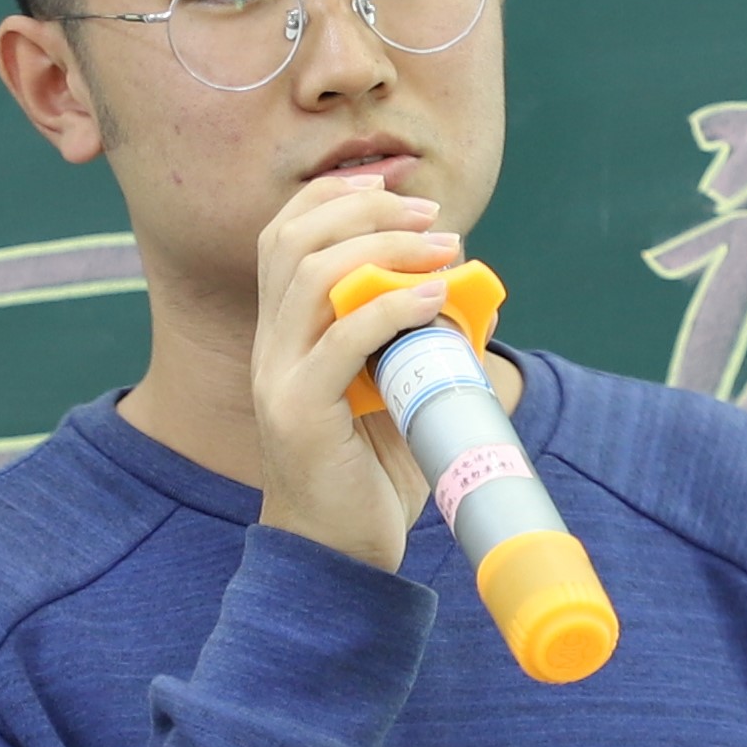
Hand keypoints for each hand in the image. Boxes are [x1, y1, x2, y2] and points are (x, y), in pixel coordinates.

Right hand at [249, 173, 466, 569]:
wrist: (337, 558)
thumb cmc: (370, 476)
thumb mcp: (398, 393)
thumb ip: (419, 345)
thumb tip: (476, 300)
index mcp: (283, 332)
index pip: (283, 234)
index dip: (335, 196)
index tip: (396, 188)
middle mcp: (270, 345)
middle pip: (292, 239)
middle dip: (364, 210)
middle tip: (431, 216)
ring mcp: (277, 376)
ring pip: (311, 276)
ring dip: (384, 248)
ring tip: (443, 248)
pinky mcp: (298, 412)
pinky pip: (341, 339)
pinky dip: (392, 306)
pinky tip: (435, 297)